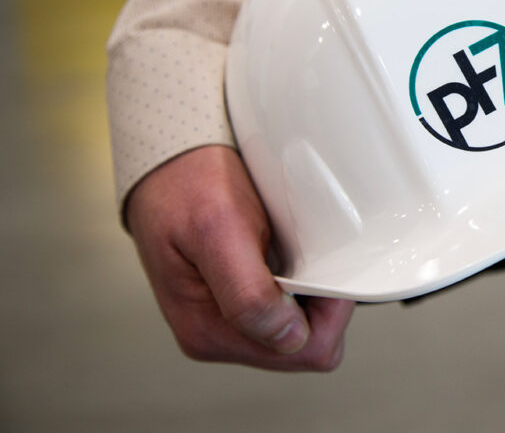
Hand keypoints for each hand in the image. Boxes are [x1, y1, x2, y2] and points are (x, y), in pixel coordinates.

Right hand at [125, 145, 353, 370]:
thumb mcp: (218, 229)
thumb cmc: (187, 184)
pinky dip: (299, 285)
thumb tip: (288, 337)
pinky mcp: (232, 302)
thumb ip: (248, 292)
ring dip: (311, 294)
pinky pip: (287, 309)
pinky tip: (287, 257)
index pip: (304, 350)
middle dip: (322, 305)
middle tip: (312, 255)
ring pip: (300, 329)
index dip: (330, 311)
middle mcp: (215, 334)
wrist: (167, 161)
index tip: (328, 267)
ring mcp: (224, 320)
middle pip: (304, 345)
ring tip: (294, 253)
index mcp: (208, 330)